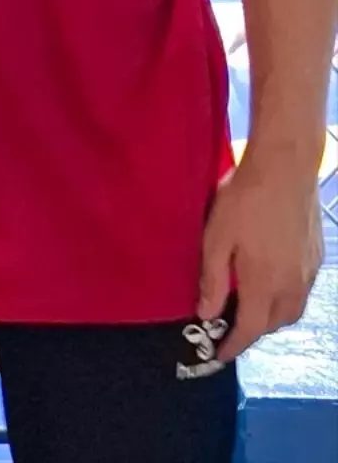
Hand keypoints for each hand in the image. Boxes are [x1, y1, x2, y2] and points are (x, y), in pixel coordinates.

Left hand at [198, 153, 322, 361]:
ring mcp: (309, 271)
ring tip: (250, 304)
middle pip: (274, 324)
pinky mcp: (317, 255)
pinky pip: (302, 290)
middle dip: (252, 331)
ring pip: (292, 310)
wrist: (286, 167)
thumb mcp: (216, 238)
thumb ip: (212, 279)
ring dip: (271, 316)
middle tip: (230, 324)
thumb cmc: (244, 199)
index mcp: (264, 285)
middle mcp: (292, 286)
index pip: (249, 329)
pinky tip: (272, 280)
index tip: (219, 355)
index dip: (233, 346)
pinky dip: (285, 297)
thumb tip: (206, 314)